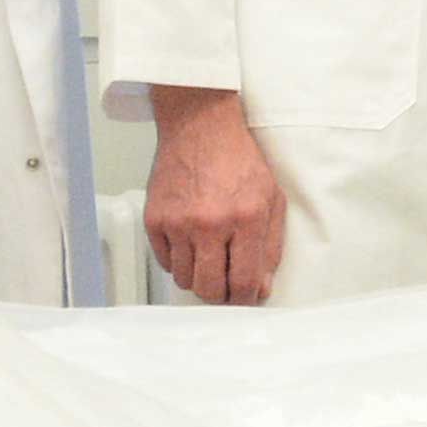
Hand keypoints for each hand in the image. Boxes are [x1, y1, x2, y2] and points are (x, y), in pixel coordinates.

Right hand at [139, 86, 288, 306]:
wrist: (200, 127)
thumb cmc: (239, 160)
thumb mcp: (271, 198)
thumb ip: (270, 246)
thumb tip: (261, 287)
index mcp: (246, 218)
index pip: (243, 281)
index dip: (246, 299)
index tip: (245, 299)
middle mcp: (210, 224)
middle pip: (210, 289)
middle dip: (221, 294)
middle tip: (226, 284)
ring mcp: (178, 223)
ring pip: (186, 280)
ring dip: (199, 277)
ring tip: (208, 257)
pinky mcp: (155, 220)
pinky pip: (166, 263)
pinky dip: (179, 261)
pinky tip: (190, 242)